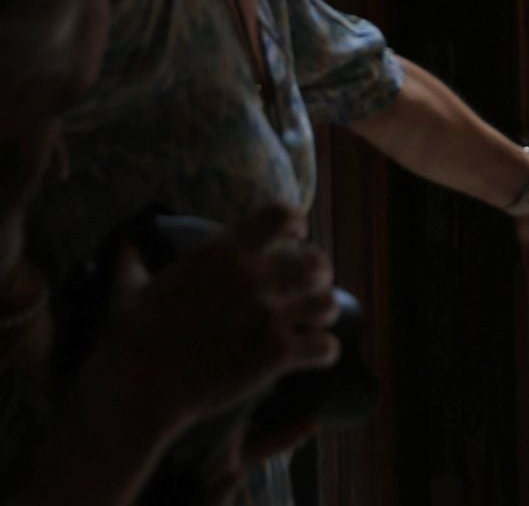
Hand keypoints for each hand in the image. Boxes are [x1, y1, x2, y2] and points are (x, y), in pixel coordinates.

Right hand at [89, 205, 340, 429]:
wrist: (137, 391)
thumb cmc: (129, 341)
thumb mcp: (128, 291)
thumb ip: (133, 263)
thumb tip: (123, 242)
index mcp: (222, 253)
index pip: (280, 214)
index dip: (295, 222)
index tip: (296, 236)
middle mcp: (253, 278)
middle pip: (315, 261)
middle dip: (318, 272)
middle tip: (310, 285)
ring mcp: (268, 316)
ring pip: (328, 302)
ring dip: (324, 310)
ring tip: (317, 318)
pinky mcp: (276, 355)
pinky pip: (325, 347)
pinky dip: (325, 351)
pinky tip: (316, 354)